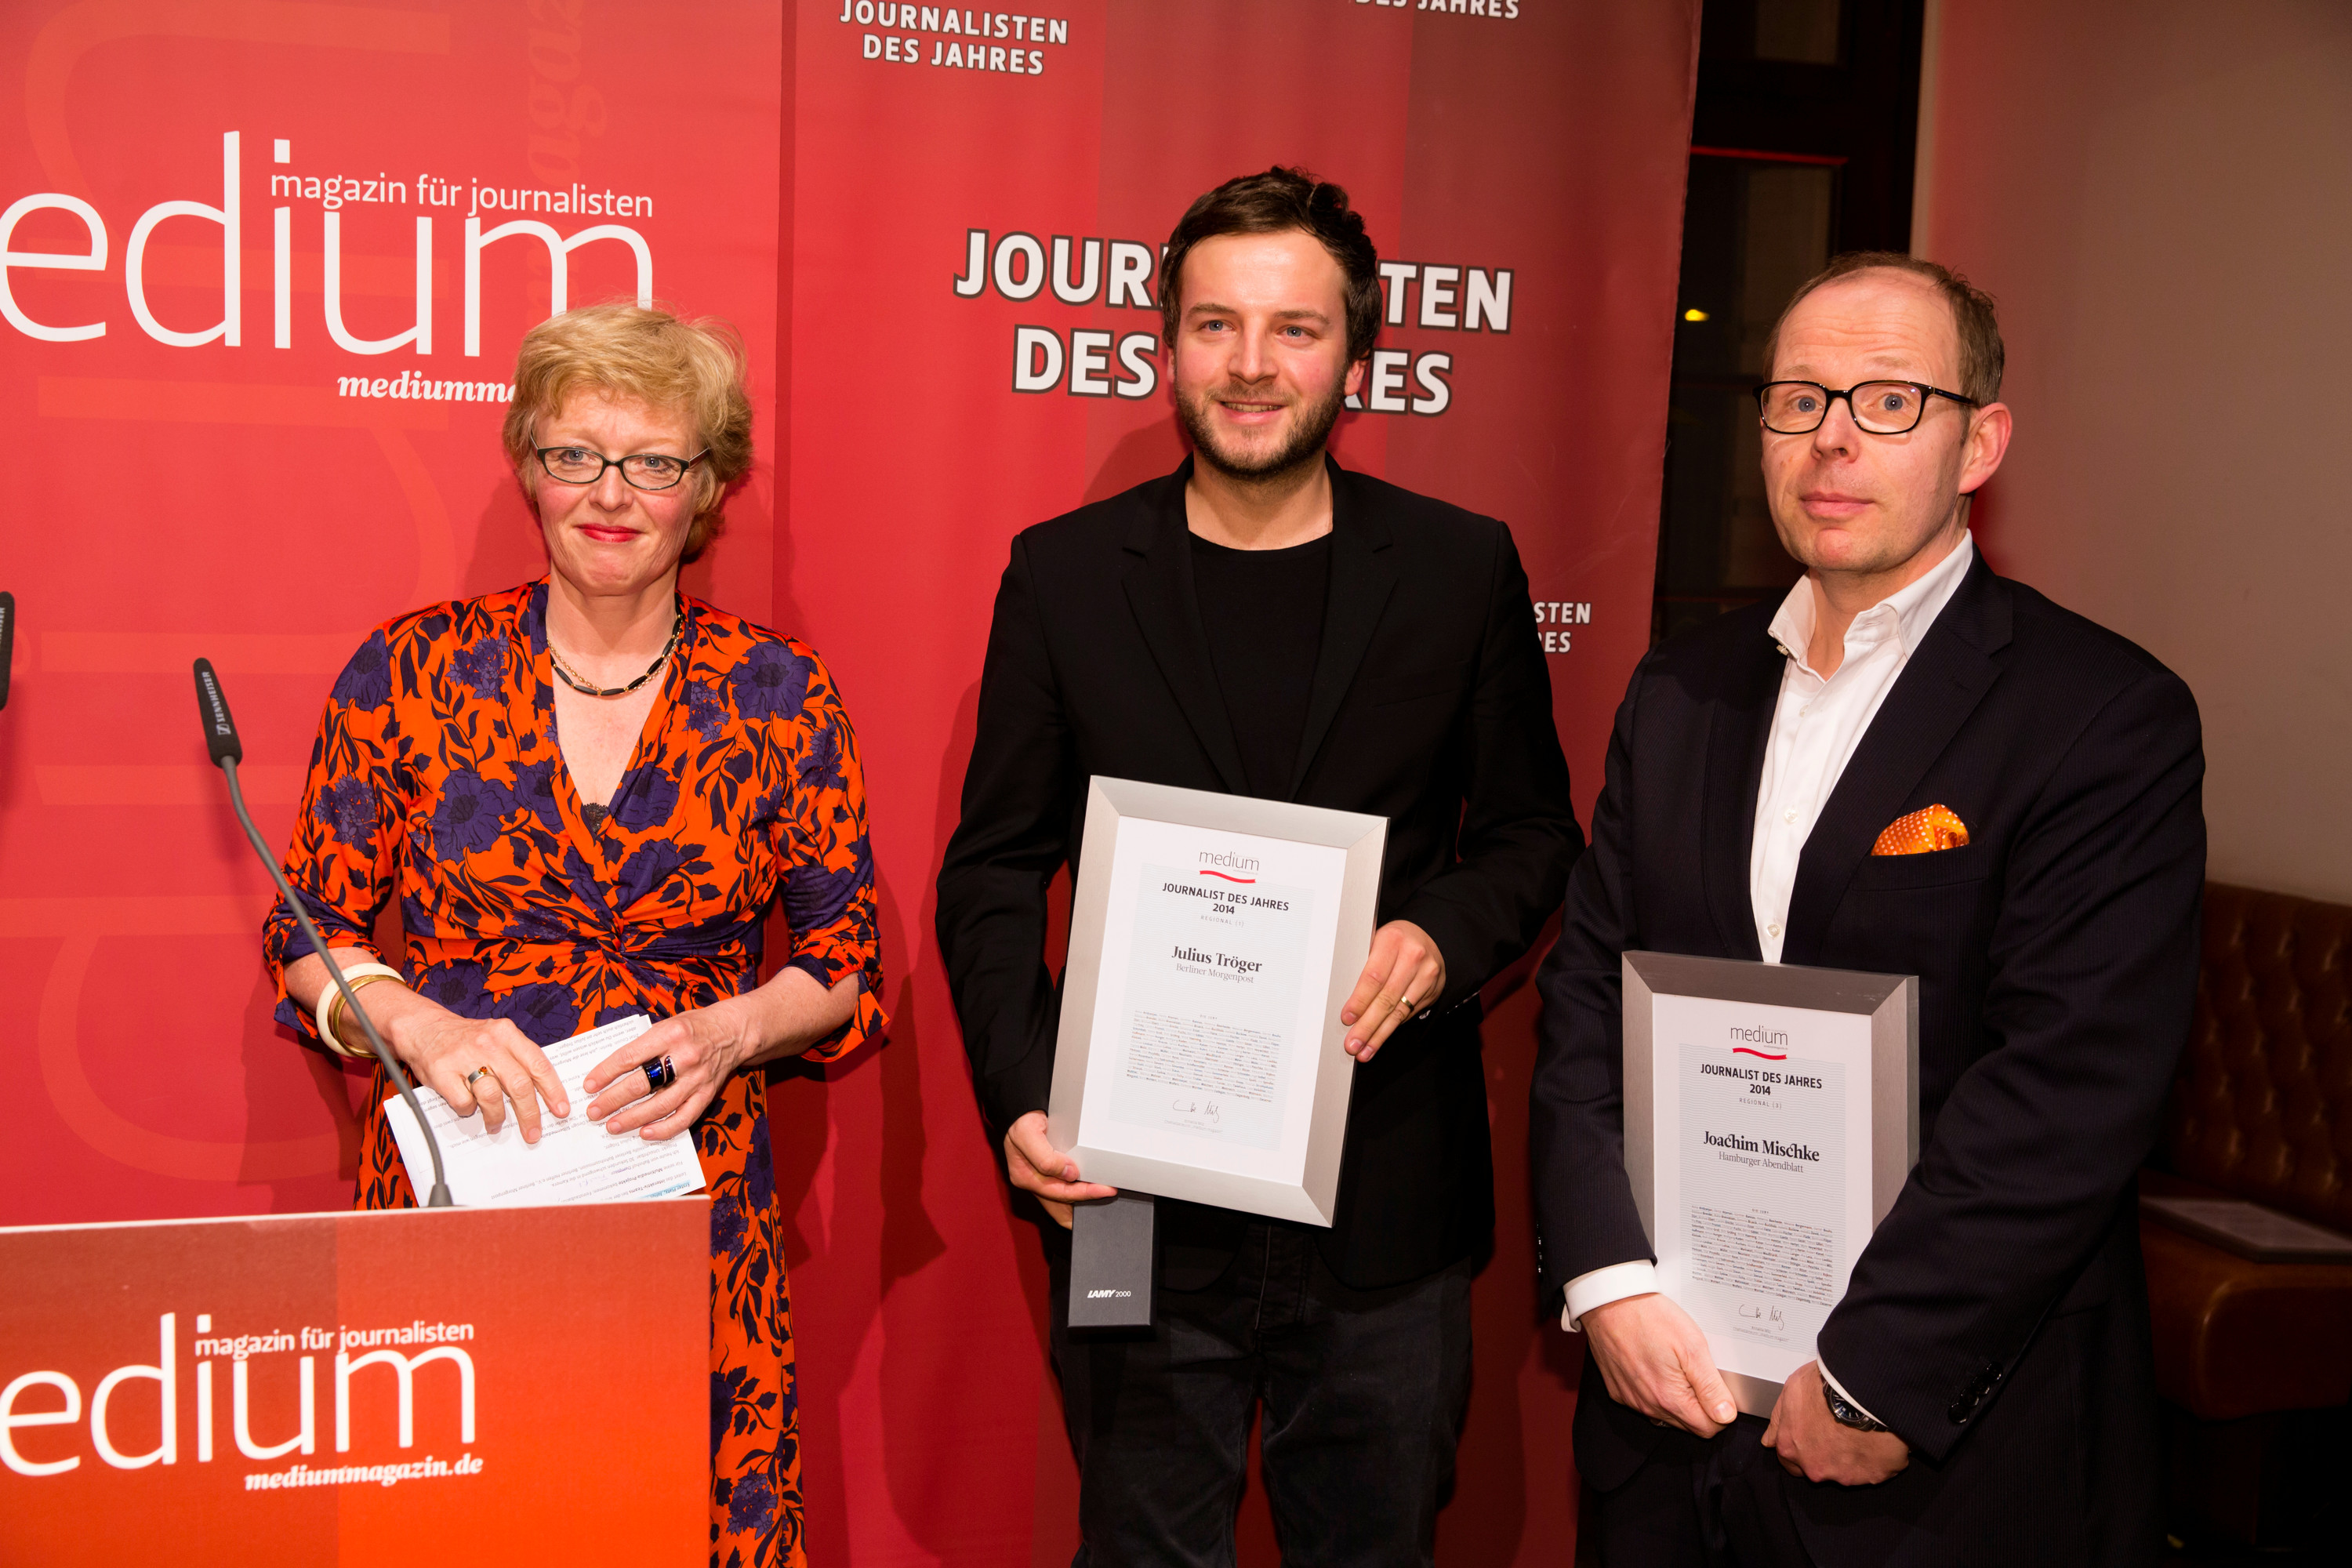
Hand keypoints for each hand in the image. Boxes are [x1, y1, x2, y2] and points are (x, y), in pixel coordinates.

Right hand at [399, 1011, 569, 1143]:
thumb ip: (518, 1058)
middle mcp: (488, 1044)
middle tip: (533, 1131)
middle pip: (519, 1085)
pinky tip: (470, 1108)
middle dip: (529, 1113)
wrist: (423, 1028)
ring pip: (492, 1097)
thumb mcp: (497, 1036)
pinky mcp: (442, 1073)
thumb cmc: (465, 1037)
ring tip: (497, 1123)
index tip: (560, 1109)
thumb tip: (543, 1091)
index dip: (553, 1090)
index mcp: (507, 1034)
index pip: (538, 1064)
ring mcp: (464, 1058)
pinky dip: (470, 1111)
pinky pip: (464, 1102)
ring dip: (498, 1116)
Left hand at [583, 1000, 756, 1140]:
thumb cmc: (694, 1027)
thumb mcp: (667, 1024)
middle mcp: (685, 1056)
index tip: (588, 1086)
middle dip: (613, 1100)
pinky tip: (645, 1133)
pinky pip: (685, 1117)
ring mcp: (698, 1078)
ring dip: (633, 1118)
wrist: (734, 1032)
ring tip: (612, 1126)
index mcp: (670, 1034)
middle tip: (594, 1112)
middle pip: (642, 1083)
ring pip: (661, 1105)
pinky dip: (664, 1129)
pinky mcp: (707, 1094)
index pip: (630, 1057)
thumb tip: (609, 1070)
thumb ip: (643, 1045)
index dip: (606, 1073)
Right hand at [1002, 1110, 1114, 1226]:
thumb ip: (1045, 1158)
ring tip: (1104, 1194)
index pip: (1059, 1194)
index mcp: (1025, 1178)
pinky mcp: (1049, 1171)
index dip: (1084, 1194)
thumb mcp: (1026, 1135)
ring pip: (1065, 1199)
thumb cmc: (1020, 1122)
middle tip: (1108, 1194)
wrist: (1020, 1110)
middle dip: (1085, 1203)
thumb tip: (1069, 1174)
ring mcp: (1041, 1178)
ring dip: (1084, 1199)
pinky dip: (1080, 1189)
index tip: (1105, 1189)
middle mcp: (1033, 1181)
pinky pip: (1066, 1188)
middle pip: (1063, 1204)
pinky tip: (1092, 1186)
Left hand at [1338, 919, 1444, 1062]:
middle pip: (1387, 998)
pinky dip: (1392, 1029)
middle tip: (1353, 1044)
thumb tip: (1339, 996)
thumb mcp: (1376, 941)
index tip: (1347, 1018)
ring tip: (1364, 1050)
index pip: (1374, 977)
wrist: (1426, 939)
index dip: (1359, 1001)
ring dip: (1379, 1034)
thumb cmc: (1393, 942)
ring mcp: (1427, 974)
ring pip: (1399, 1011)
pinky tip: (1379, 1039)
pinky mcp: (1433, 990)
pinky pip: (1409, 1014)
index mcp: (1392, 940)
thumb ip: (1363, 964)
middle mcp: (1413, 956)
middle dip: (1368, 1025)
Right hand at [1582, 1292, 1739, 1437]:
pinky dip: (1653, 1391)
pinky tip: (1653, 1365)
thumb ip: (1710, 1386)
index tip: (1716, 1389)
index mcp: (1670, 1399)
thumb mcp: (1692, 1347)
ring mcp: (1631, 1399)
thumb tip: (1725, 1415)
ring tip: (1673, 1366)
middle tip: (1694, 1371)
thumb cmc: (1649, 1318)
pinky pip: (1643, 1403)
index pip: (1707, 1428)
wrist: (1610, 1302)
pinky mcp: (1618, 1391)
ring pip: (1665, 1415)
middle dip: (1698, 1405)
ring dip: (1676, 1399)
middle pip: (1687, 1424)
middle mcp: (1649, 1406)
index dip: (1719, 1411)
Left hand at [1761, 1361, 1908, 1485]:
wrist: (1863, 1392)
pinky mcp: (1869, 1477)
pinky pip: (1868, 1472)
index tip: (1810, 1436)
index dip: (1798, 1448)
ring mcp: (1842, 1475)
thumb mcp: (1790, 1392)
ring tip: (1856, 1433)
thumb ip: (1779, 1421)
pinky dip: (1869, 1460)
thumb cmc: (1825, 1387)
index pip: (1787, 1460)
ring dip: (1846, 1458)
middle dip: (1822, 1456)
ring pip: (1841, 1471)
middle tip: (1835, 1433)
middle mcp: (1813, 1468)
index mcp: (1790, 1447)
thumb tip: (1768, 1440)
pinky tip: (1873, 1441)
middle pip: (1814, 1468)